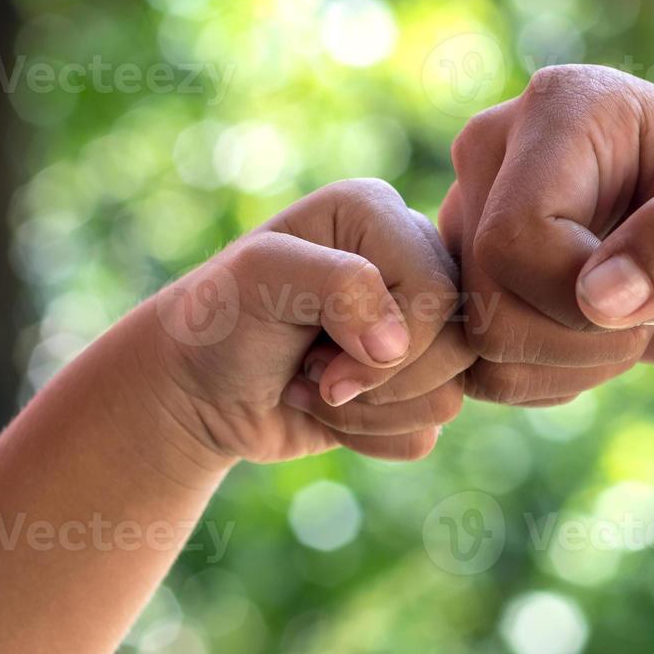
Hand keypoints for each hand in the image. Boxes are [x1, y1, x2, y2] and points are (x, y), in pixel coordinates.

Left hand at [145, 179, 471, 464]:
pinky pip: (428, 433)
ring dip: (366, 412)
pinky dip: (369, 437)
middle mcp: (412, 264)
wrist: (195, 391)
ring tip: (313, 386)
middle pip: (458, 345)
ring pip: (449, 396)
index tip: (316, 356)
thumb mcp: (260, 277)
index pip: (438, 291)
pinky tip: (329, 410)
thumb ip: (338, 285)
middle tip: (312, 369)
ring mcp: (419, 330)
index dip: (389, 340)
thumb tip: (395, 345)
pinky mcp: (414, 387)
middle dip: (374, 380)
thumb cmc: (221, 320)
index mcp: (381, 215)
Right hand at [439, 64, 653, 402]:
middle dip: (576, 337)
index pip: (515, 236)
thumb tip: (597, 298)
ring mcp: (478, 211)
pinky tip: (593, 347)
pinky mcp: (476, 271)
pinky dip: (540, 379)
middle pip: (481, 289)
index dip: (584, 299)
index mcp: (564, 105)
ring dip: (562, 364)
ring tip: (629, 329)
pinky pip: (474, 364)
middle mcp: (501, 146)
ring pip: (470, 336)